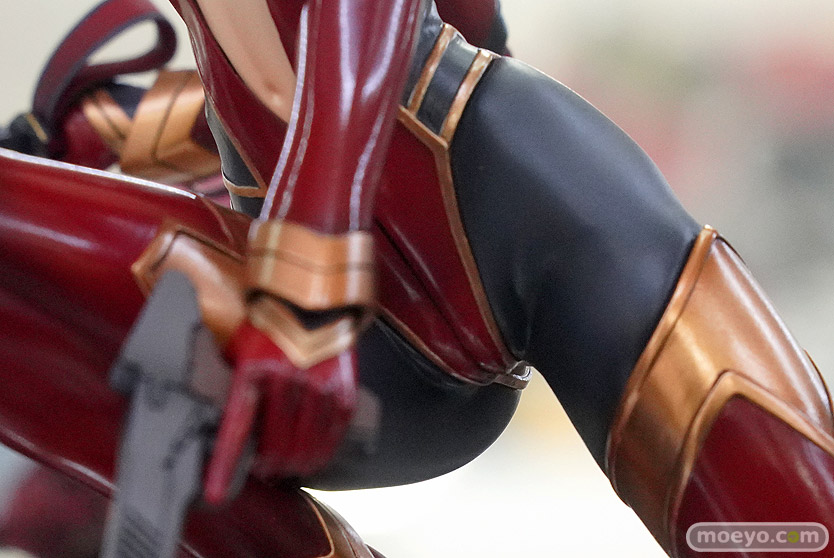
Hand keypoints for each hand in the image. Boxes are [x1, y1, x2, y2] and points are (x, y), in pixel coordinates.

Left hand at [203, 320, 357, 503]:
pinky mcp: (343, 384)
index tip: (216, 493)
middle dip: (268, 464)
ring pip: (306, 442)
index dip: (225, 464)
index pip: (236, 426)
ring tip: (290, 469)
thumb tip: (219, 414)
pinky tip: (318, 456)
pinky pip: (334, 429)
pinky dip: (325, 449)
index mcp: (253, 369)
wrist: (311, 296)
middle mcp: (286, 379)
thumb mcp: (242, 345)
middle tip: (265, 469)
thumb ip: (235, 379)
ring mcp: (318, 383)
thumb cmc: (269, 323)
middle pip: (274, 443)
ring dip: (296, 463)